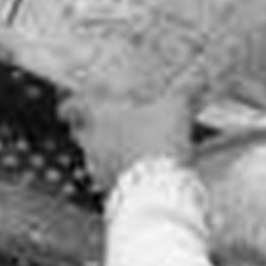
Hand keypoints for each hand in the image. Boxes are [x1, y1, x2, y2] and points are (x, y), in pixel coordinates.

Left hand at [60, 84, 196, 193]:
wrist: (157, 189)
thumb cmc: (158, 142)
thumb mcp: (176, 110)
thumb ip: (185, 92)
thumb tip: (198, 77)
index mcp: (101, 116)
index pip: (74, 107)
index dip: (71, 105)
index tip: (67, 107)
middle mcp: (93, 143)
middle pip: (83, 133)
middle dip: (93, 129)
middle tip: (106, 126)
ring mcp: (100, 168)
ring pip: (95, 156)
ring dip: (107, 151)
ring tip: (126, 149)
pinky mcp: (112, 189)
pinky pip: (110, 176)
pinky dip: (120, 171)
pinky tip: (137, 171)